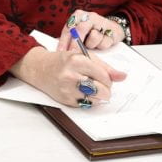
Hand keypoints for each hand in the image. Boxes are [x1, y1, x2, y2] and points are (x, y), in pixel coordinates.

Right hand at [10, 45, 126, 105]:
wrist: (39, 68)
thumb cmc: (63, 61)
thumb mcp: (83, 57)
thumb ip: (104, 67)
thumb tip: (122, 76)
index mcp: (77, 61)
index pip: (105, 76)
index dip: (108, 78)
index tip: (103, 76)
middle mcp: (71, 76)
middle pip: (103, 90)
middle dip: (105, 89)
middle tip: (100, 84)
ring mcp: (67, 89)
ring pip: (96, 100)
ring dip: (98, 96)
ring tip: (90, 88)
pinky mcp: (65, 100)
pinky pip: (86, 105)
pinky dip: (88, 100)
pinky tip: (81, 92)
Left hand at [55, 9, 123, 51]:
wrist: (112, 28)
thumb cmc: (91, 31)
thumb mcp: (79, 32)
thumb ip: (70, 38)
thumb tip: (60, 50)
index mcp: (78, 15)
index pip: (68, 29)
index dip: (63, 41)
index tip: (61, 51)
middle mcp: (89, 16)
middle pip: (80, 30)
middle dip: (76, 44)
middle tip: (73, 53)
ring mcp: (101, 22)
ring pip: (93, 37)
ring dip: (92, 45)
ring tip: (92, 44)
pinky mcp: (112, 30)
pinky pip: (104, 42)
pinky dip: (101, 46)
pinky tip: (101, 43)